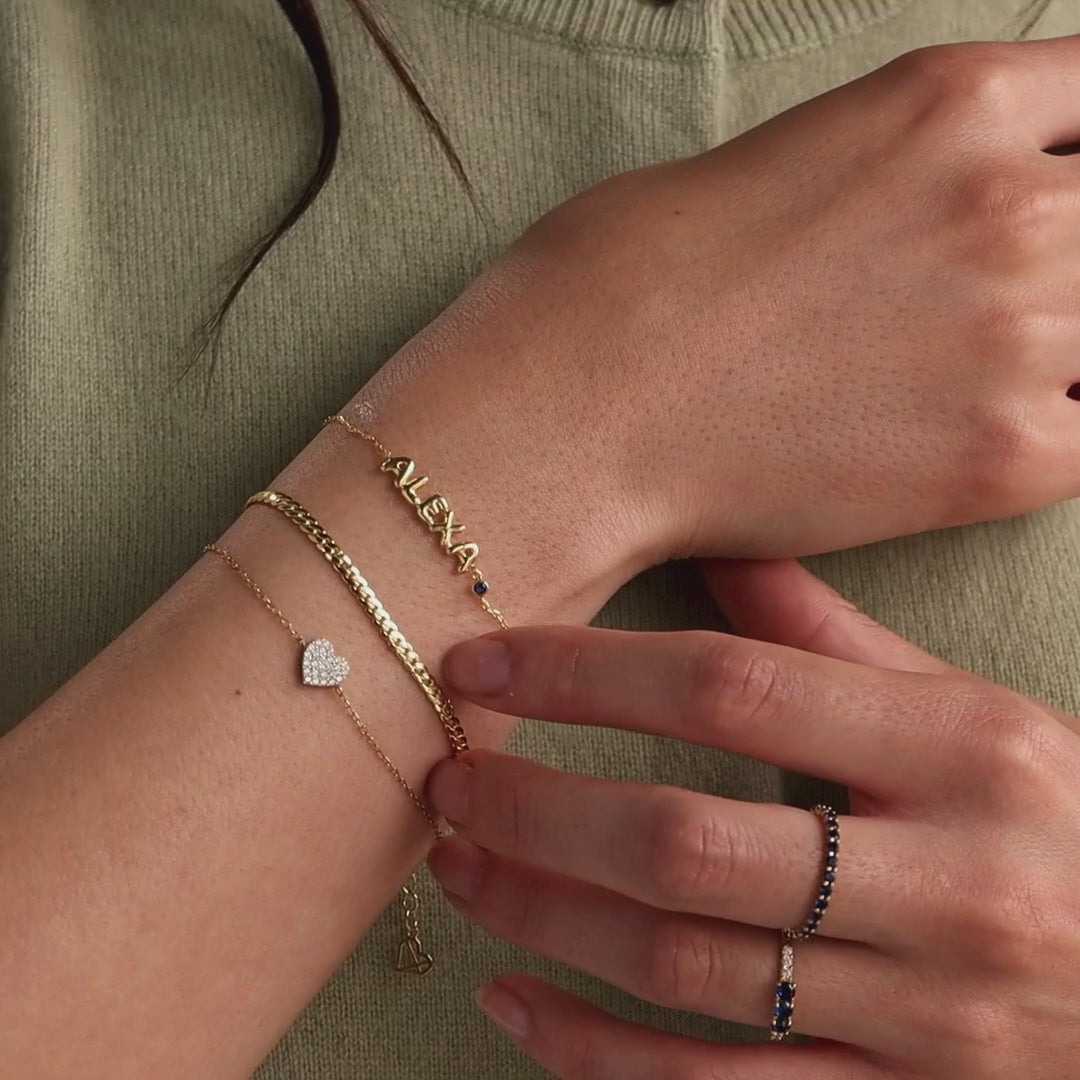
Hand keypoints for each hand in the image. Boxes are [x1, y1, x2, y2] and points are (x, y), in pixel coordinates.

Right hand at [376, 35, 1079, 562]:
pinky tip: (991, 441)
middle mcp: (1008, 203)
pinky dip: (1063, 436)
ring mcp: (1016, 333)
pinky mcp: (999, 459)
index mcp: (947, 100)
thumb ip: (889, 173)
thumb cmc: (619, 283)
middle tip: (993, 309)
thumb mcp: (771, 164)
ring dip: (1067, 348)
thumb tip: (912, 209)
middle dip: (1070, 256)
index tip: (1056, 188)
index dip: (1078, 150)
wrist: (573, 413)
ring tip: (978, 375)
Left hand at [425, 559, 1079, 1078]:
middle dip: (538, 811)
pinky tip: (512, 1003)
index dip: (585, 674)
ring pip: (683, 967)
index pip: (730, 689)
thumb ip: (839, 639)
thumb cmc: (1056, 816)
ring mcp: (927, 1014)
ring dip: (544, 916)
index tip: (482, 664)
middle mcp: (951, 883)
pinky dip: (595, 1055)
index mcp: (967, 750)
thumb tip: (722, 546)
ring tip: (457, 868)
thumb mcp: (974, 711)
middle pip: (686, 842)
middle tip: (450, 780)